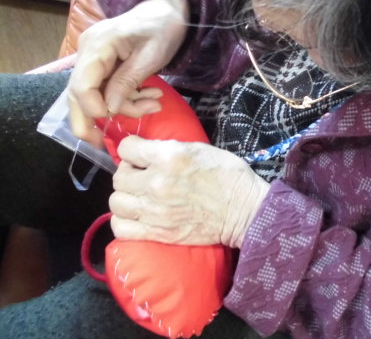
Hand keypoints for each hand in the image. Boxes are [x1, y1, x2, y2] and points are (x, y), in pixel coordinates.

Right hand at [68, 0, 188, 145]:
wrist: (167, 10)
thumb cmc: (162, 28)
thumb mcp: (151, 56)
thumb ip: (128, 82)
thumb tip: (109, 110)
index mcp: (98, 46)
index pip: (81, 85)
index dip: (94, 108)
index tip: (114, 118)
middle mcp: (88, 53)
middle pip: (77, 94)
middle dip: (90, 122)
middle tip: (104, 144)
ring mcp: (94, 59)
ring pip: (93, 95)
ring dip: (122, 107)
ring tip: (153, 105)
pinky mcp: (104, 65)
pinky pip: (107, 89)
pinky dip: (126, 99)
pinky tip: (150, 98)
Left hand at [108, 136, 269, 248]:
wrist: (244, 210)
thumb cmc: (228, 175)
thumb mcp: (199, 149)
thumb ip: (168, 149)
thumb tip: (146, 152)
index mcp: (168, 157)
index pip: (126, 148)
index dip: (132, 150)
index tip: (140, 155)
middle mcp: (156, 183)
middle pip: (119, 177)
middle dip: (129, 174)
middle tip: (142, 177)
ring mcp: (155, 210)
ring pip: (116, 203)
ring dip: (126, 198)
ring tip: (140, 198)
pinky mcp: (158, 233)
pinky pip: (121, 228)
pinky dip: (125, 222)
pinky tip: (137, 217)